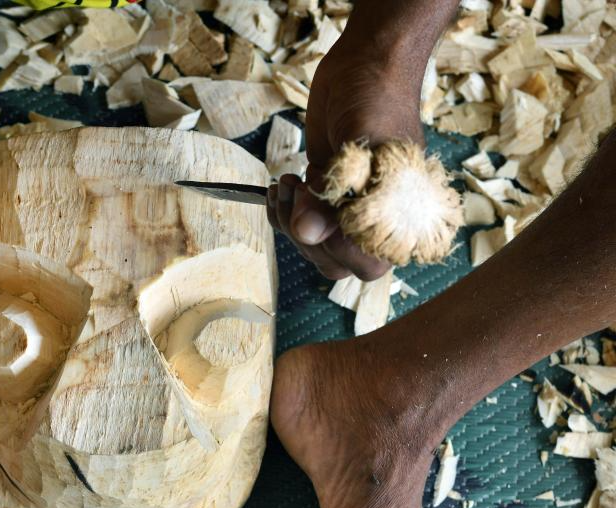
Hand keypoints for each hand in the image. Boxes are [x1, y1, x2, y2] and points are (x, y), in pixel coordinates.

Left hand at [267, 31, 425, 280]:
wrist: (366, 66)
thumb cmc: (378, 100)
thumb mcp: (363, 143)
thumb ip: (337, 190)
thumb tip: (308, 233)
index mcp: (403, 217)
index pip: (365, 263)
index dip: (335, 244)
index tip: (320, 206)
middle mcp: (377, 221)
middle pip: (334, 265)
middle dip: (305, 235)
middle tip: (297, 191)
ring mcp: (347, 211)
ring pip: (313, 249)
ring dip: (288, 225)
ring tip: (286, 185)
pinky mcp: (324, 198)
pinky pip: (299, 227)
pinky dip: (281, 214)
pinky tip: (280, 187)